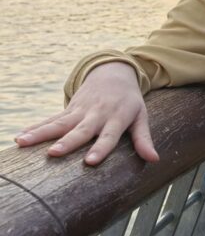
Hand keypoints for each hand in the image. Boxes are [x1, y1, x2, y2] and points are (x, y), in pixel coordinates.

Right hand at [15, 62, 158, 165]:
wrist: (114, 73)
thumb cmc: (129, 101)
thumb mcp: (140, 116)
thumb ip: (143, 138)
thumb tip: (154, 160)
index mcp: (116, 118)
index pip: (109, 136)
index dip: (101, 148)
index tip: (91, 161)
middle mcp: (96, 114)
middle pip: (81, 130)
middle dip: (67, 142)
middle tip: (54, 153)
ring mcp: (80, 111)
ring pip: (59, 123)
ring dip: (41, 133)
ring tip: (24, 143)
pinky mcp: (69, 109)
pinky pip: (50, 120)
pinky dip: (35, 128)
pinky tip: (19, 138)